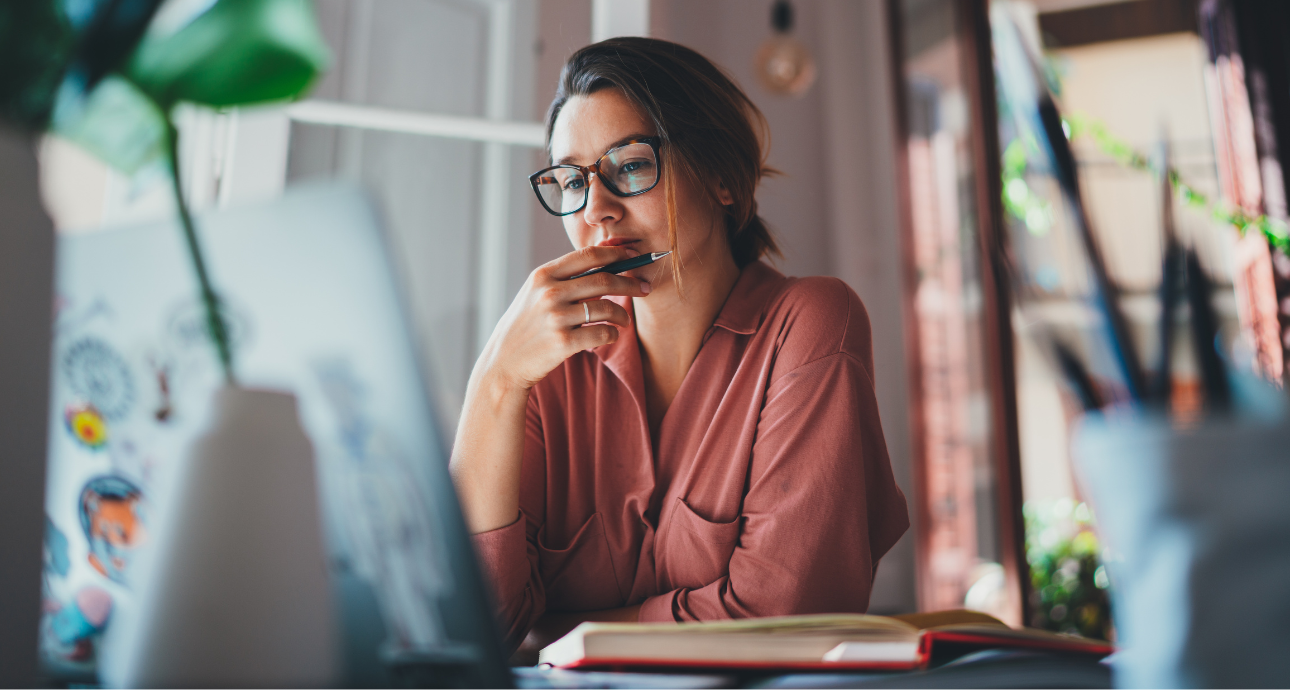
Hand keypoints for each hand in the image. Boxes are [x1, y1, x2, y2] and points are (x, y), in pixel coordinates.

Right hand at [480, 245, 650, 392]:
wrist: (504, 362)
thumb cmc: (527, 325)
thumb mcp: (536, 293)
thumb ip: (564, 278)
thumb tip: (605, 260)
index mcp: (543, 275)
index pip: (588, 255)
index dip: (616, 253)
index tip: (634, 255)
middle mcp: (549, 292)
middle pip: (604, 280)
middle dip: (631, 283)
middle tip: (644, 288)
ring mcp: (556, 317)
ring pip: (607, 308)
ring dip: (623, 314)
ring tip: (625, 320)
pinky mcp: (563, 342)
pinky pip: (603, 334)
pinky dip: (613, 334)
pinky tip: (611, 335)